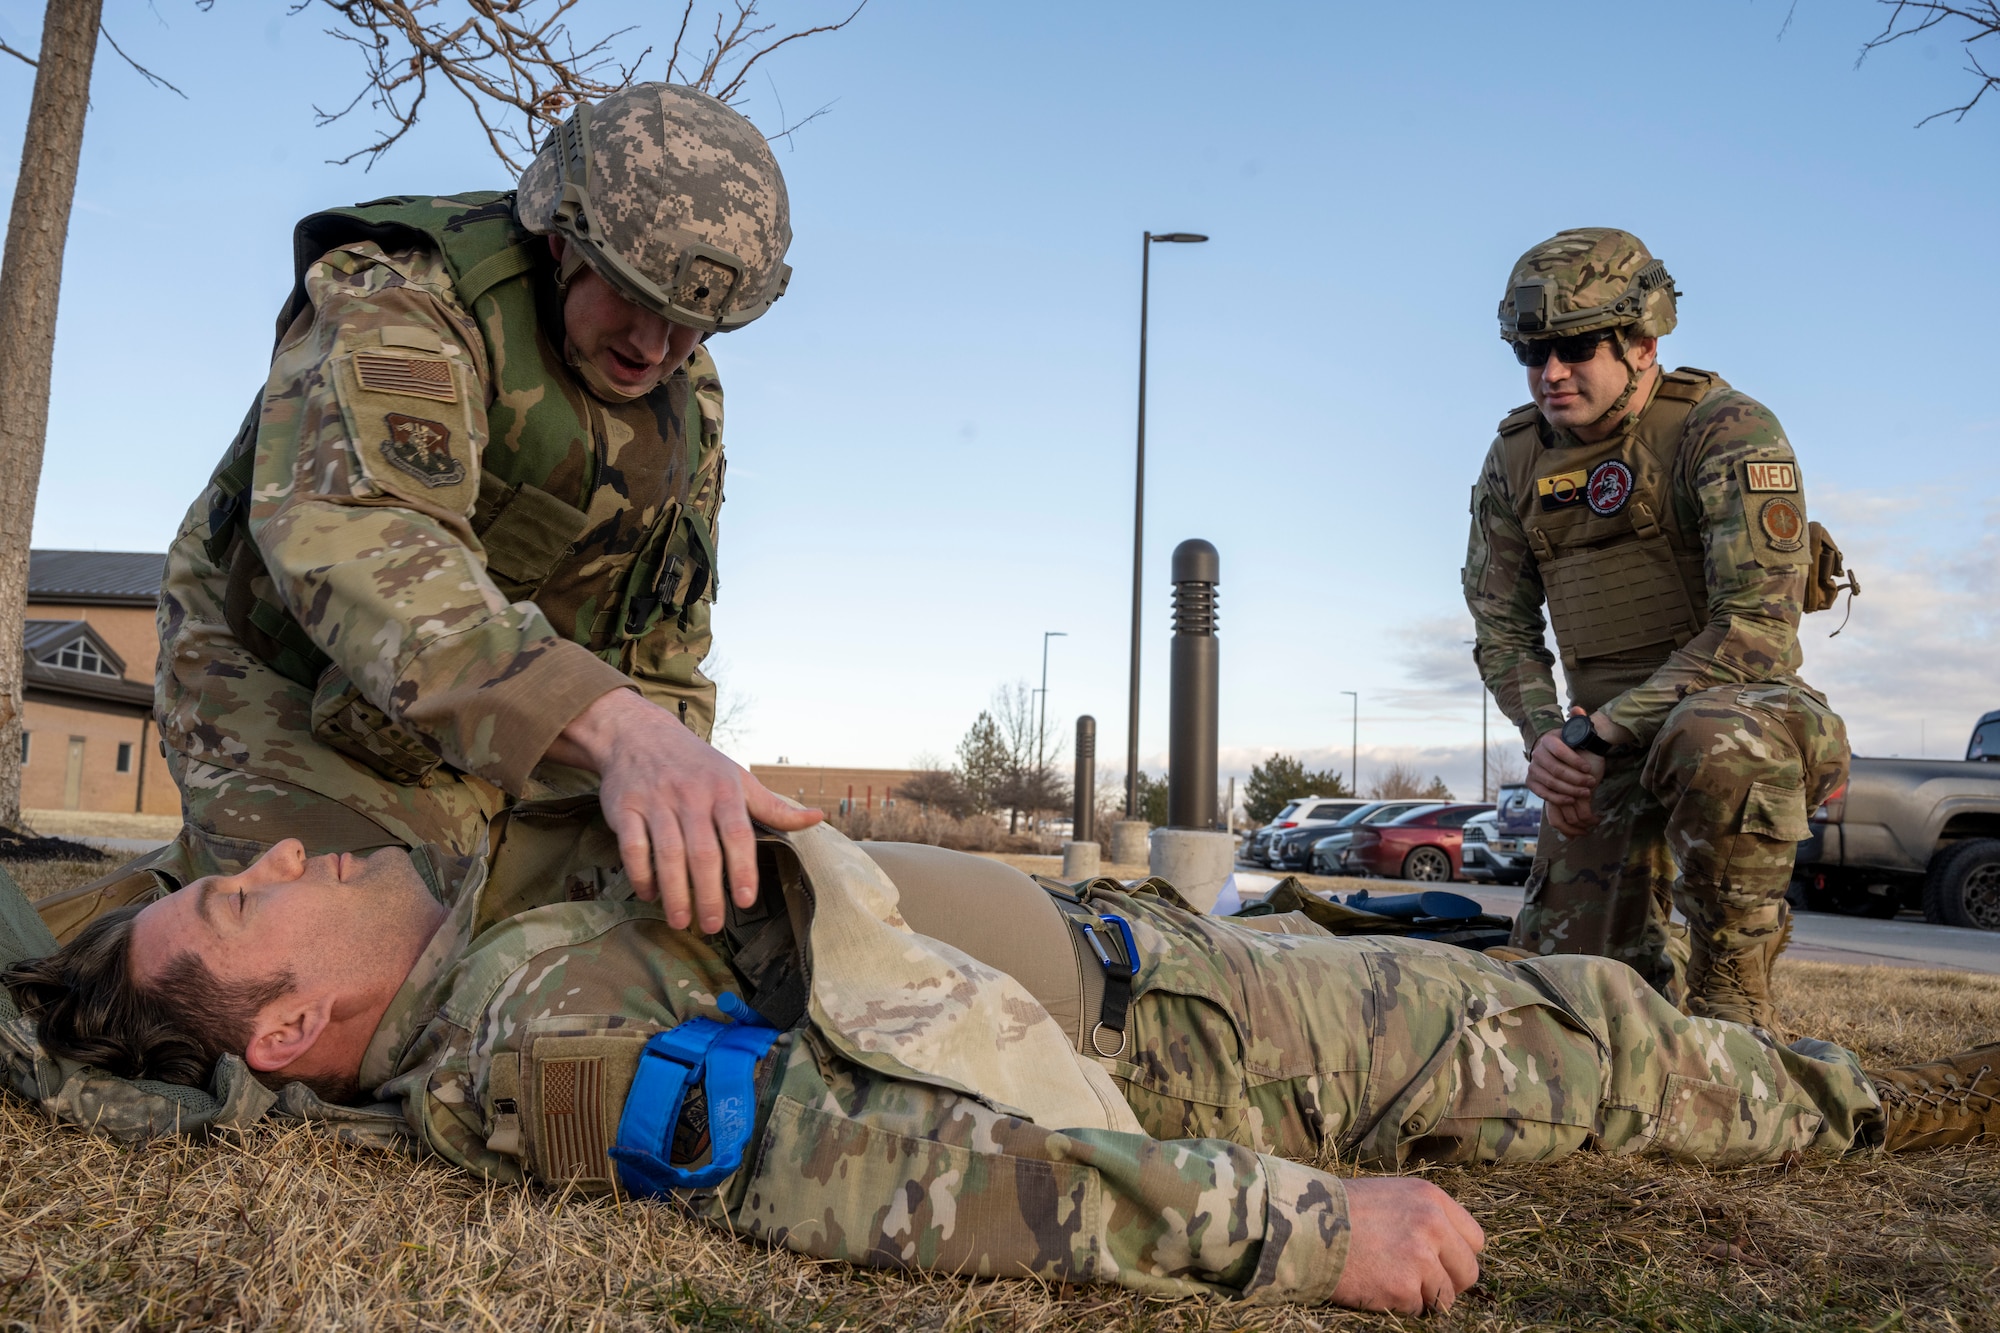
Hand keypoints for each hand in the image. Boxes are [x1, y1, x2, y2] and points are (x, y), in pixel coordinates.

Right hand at [542, 688, 821, 931]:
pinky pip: (632, 846)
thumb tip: (817, 818)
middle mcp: (690, 795)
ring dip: (675, 892)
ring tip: (682, 921)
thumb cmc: (696, 763)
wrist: (638, 734)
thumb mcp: (737, 778)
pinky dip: (641, 874)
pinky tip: (650, 895)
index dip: (742, 869)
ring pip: (667, 853)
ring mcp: (656, 801)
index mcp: (723, 790)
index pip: (737, 834)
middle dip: (708, 893)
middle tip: (712, 925)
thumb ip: (773, 806)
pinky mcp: (624, 807)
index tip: (745, 901)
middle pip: (702, 851)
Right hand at [1331, 1176, 1485, 1313]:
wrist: (1304, 1224)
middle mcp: (1433, 1225)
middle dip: (1448, 1282)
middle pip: (1469, 1272)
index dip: (1457, 1254)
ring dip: (1422, 1296)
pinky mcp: (1403, 1287)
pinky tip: (1376, 1284)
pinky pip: (1417, 1309)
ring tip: (1391, 1280)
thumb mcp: (1391, 1195)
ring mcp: (1420, 1258)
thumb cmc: (1342, 1209)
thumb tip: (1447, 1249)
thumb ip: (1424, 1216)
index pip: (1475, 1239)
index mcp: (1432, 1199)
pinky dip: (1399, 1304)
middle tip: (1420, 1280)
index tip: (1440, 1260)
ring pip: (1445, 1296)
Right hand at [1527, 706, 1605, 834]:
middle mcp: (1537, 754)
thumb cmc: (1570, 746)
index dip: (1575, 761)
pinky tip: (1570, 799)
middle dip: (1576, 779)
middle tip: (1591, 782)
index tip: (1588, 768)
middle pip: (1557, 770)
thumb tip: (1577, 708)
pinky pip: (1542, 792)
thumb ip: (1578, 721)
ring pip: (1551, 783)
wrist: (1555, 756)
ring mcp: (1532, 768)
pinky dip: (1557, 798)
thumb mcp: (1575, 733)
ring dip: (1570, 790)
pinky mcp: (1531, 781)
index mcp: (1548, 740)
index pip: (1561, 752)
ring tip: (1585, 792)